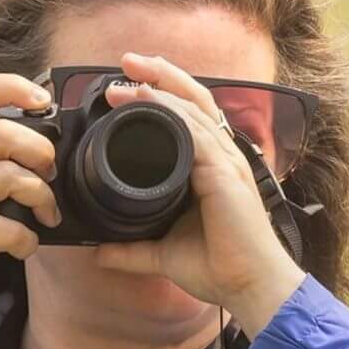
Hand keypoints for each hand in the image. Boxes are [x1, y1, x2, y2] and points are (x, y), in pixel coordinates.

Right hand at [0, 73, 63, 293]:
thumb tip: (50, 136)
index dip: (13, 86)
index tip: (43, 100)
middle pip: (2, 133)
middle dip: (40, 151)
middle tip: (50, 172)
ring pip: (10, 177)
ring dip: (42, 197)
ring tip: (45, 213)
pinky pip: (9, 227)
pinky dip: (27, 238)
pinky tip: (24, 242)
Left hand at [91, 52, 306, 334]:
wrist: (250, 287)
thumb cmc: (220, 268)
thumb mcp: (163, 256)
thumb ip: (131, 251)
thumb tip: (98, 253)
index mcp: (212, 168)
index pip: (188, 117)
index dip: (161, 95)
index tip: (123, 87)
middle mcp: (222, 157)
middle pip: (194, 100)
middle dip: (160, 74)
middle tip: (126, 61)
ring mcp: (226, 162)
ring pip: (193, 108)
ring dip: (159, 86)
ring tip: (127, 75)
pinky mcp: (224, 173)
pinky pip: (195, 132)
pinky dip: (171, 111)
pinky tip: (148, 99)